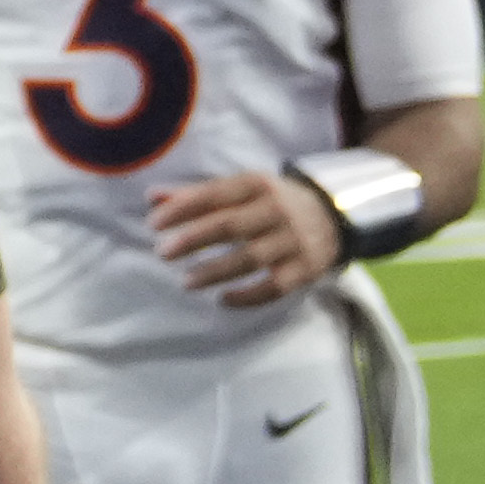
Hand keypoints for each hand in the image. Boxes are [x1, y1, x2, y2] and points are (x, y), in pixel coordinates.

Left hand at [152, 168, 347, 309]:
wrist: (332, 215)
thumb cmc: (271, 202)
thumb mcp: (240, 188)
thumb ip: (197, 194)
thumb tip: (152, 197)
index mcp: (257, 184)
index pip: (214, 194)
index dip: (182, 209)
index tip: (154, 224)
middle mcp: (277, 210)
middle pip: (230, 226)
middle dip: (193, 239)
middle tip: (163, 253)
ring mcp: (293, 241)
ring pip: (250, 258)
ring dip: (215, 271)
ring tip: (186, 281)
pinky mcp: (304, 269)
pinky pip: (274, 287)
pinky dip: (248, 296)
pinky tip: (223, 299)